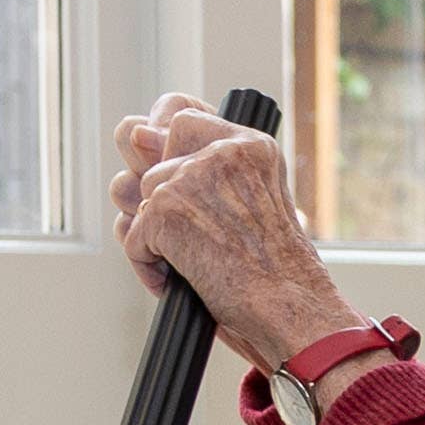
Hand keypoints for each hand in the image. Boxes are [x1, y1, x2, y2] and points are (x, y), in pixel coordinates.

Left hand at [112, 93, 354, 373]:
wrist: (293, 311)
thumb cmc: (279, 274)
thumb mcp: (252, 205)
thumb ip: (199, 168)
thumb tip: (134, 132)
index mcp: (250, 146)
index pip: (180, 113)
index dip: (162, 140)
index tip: (166, 165)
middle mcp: (221, 152)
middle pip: (145, 148)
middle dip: (151, 187)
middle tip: (186, 226)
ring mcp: (191, 178)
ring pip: (135, 192)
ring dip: (151, 230)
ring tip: (189, 258)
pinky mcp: (166, 211)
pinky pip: (131, 235)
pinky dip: (150, 267)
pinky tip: (183, 280)